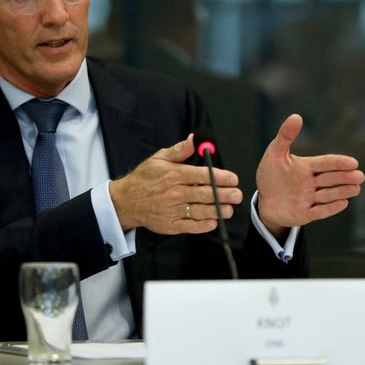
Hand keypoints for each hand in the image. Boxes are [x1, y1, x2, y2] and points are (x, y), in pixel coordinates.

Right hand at [110, 134, 242, 234]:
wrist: (126, 201)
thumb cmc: (144, 178)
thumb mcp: (159, 158)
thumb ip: (180, 150)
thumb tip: (195, 139)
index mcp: (174, 174)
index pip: (202, 175)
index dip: (220, 177)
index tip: (233, 179)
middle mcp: (175, 193)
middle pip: (205, 194)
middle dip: (224, 194)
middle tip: (237, 194)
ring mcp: (173, 210)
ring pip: (201, 211)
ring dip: (218, 211)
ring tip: (230, 209)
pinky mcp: (170, 224)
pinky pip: (191, 226)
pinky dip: (203, 225)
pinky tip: (213, 221)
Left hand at [256, 114, 364, 236]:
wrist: (264, 201)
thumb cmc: (270, 175)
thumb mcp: (274, 153)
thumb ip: (285, 136)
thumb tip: (296, 116)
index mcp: (307, 167)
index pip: (326, 163)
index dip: (339, 163)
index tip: (353, 162)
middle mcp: (311, 183)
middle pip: (331, 179)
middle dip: (345, 178)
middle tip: (360, 176)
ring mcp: (309, 199)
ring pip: (328, 195)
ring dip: (342, 192)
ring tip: (356, 188)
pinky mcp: (305, 214)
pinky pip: (319, 211)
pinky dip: (331, 208)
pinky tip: (343, 203)